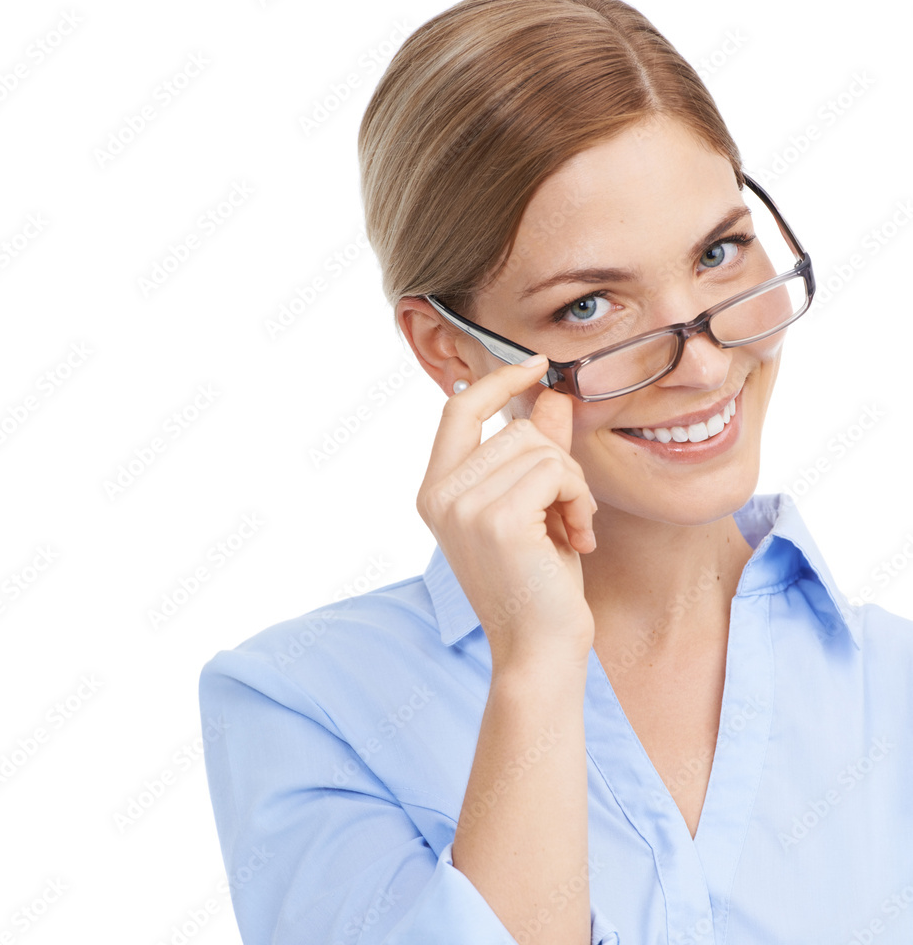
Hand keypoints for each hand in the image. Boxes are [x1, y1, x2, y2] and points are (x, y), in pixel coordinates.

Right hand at [416, 356, 596, 673]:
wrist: (539, 650)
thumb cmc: (537, 583)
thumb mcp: (536, 507)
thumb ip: (538, 451)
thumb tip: (553, 397)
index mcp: (435, 491)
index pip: (458, 409)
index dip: (498, 381)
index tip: (538, 365)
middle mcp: (439, 495)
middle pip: (515, 429)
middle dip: (560, 463)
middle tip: (572, 510)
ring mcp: (463, 506)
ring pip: (540, 448)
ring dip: (575, 486)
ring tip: (575, 528)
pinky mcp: (497, 519)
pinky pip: (556, 471)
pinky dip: (580, 499)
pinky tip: (579, 537)